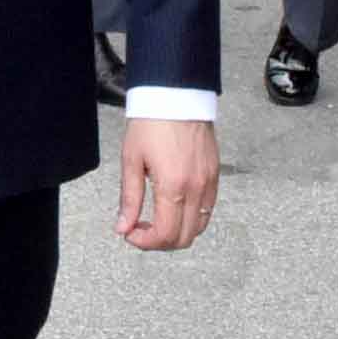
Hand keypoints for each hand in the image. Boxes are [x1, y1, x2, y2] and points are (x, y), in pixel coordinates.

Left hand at [118, 114, 219, 250]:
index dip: (145, 243)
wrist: (176, 96)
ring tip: (156, 219)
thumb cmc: (151, 123)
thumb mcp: (131, 161)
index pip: (165, 235)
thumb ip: (129, 199)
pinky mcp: (215, 175)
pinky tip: (173, 207)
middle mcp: (196, 188)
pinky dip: (191, 219)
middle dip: (160, 242)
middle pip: (184, 238)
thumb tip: (123, 227)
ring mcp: (209, 183)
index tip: (130, 234)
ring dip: (177, 232)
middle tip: (141, 229)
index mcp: (173, 186)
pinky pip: (207, 210)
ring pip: (198, 228)